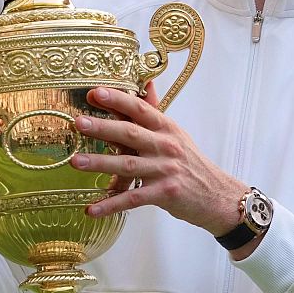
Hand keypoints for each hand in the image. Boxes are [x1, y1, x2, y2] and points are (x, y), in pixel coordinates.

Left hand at [70, 85, 245, 234]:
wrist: (217, 195)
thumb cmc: (191, 163)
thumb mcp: (176, 135)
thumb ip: (155, 112)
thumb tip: (146, 83)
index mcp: (167, 129)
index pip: (141, 110)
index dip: (118, 100)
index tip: (95, 93)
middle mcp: (166, 147)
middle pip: (131, 134)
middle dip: (103, 128)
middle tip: (79, 122)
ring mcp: (165, 171)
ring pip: (128, 165)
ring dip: (101, 164)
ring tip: (76, 161)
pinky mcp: (164, 194)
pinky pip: (133, 199)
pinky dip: (111, 204)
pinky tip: (92, 209)